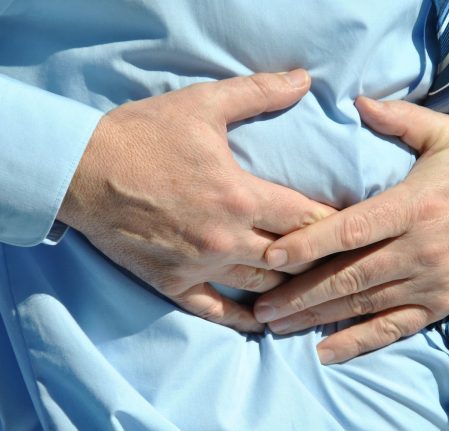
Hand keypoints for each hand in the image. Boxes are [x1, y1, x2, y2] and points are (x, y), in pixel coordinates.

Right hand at [58, 70, 332, 332]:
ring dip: (290, 287)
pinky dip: (243, 320)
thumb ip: (258, 92)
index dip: (334, 223)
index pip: (306, 217)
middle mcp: (227, 238)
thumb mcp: (203, 104)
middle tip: (338, 258)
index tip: (352, 226)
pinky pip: (216, 312)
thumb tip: (303, 79)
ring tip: (311, 286)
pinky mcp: (174, 283)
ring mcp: (200, 266)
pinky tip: (264, 322)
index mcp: (240, 196)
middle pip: (291, 257)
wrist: (84, 170)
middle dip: (319, 257)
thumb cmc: (144, 135)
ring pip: (262, 287)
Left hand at [254, 97, 448, 361]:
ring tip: (275, 326)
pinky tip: (324, 353)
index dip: (309, 243)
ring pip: (362, 305)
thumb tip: (356, 101)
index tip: (271, 256)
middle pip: (348, 276)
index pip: (352, 229)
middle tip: (260, 306)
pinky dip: (356, 343)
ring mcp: (427, 284)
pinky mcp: (437, 306)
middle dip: (300, 293)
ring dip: (315, 318)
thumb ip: (403, 120)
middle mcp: (417, 251)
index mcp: (414, 207)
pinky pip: (391, 329)